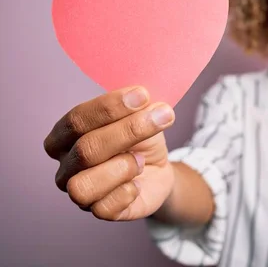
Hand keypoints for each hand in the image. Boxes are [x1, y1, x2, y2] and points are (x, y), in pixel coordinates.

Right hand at [44, 87, 175, 220]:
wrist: (158, 169)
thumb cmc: (140, 139)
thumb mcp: (140, 116)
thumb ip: (134, 105)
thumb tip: (143, 96)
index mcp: (65, 135)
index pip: (77, 119)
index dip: (109, 107)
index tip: (142, 95)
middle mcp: (66, 164)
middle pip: (86, 148)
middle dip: (129, 131)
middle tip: (163, 116)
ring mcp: (79, 192)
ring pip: (84, 185)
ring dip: (123, 167)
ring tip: (141, 160)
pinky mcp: (99, 211)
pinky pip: (104, 208)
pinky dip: (127, 191)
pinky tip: (138, 182)